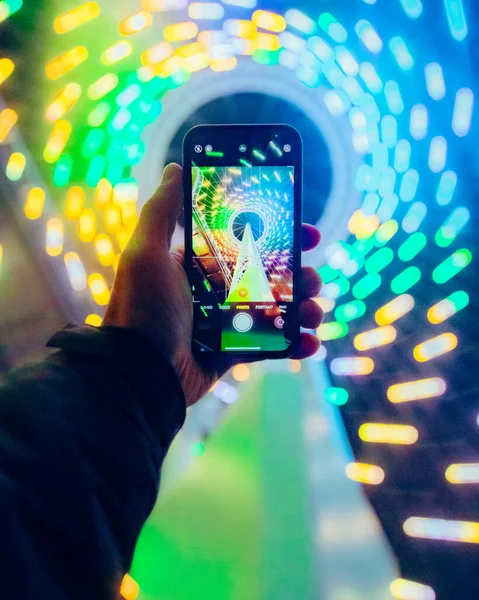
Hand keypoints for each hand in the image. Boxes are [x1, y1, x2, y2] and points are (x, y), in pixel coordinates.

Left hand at [103, 164, 322, 405]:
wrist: (137, 373)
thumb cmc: (141, 308)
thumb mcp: (145, 252)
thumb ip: (161, 210)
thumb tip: (175, 167)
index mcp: (199, 263)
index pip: (247, 241)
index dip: (279, 235)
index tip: (306, 232)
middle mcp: (214, 289)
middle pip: (269, 275)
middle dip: (298, 274)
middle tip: (312, 276)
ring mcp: (226, 322)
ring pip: (276, 308)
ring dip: (302, 308)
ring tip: (313, 311)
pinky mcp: (232, 351)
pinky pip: (270, 343)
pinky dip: (293, 342)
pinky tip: (308, 341)